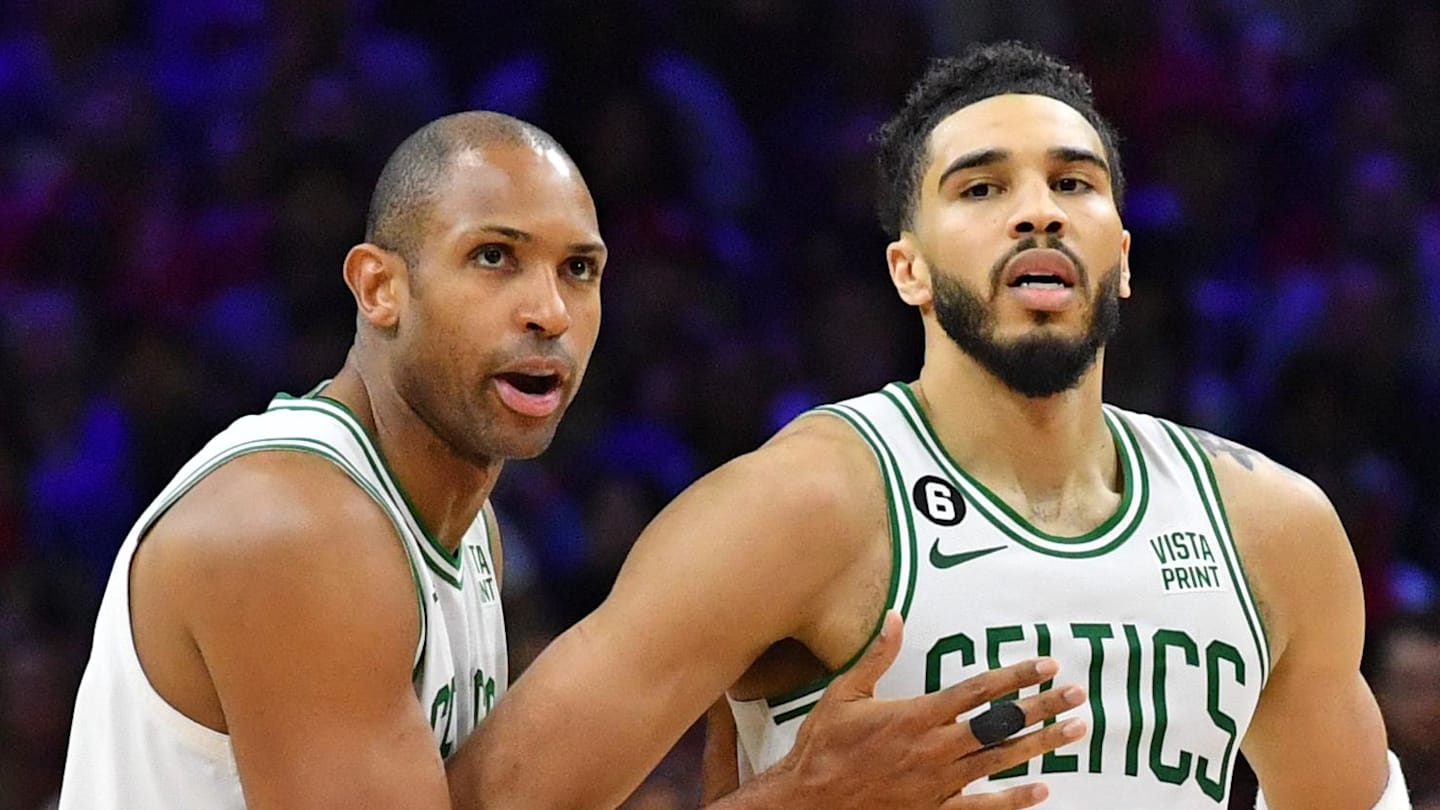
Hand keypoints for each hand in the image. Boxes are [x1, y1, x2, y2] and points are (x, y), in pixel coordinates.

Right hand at [774, 611, 1085, 808]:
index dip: (1015, 676)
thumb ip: (876, 656)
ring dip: (1041, 745)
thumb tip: (895, 617)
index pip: (977, 690)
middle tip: (1077, 695)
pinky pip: (982, 807)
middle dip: (1042, 706)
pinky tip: (1041, 791)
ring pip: (1001, 761)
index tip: (1046, 665)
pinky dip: (1013, 801)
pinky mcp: (934, 809)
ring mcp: (938, 781)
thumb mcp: (844, 694)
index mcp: (915, 714)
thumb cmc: (823, 746)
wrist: (810, 800)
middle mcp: (935, 746)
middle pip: (1000, 723)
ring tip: (1074, 732)